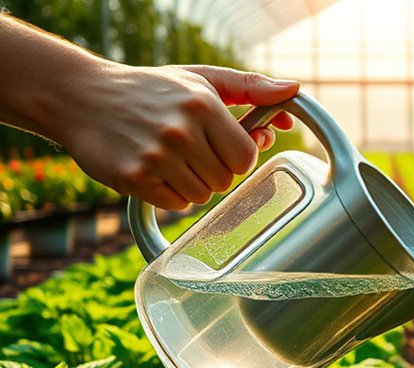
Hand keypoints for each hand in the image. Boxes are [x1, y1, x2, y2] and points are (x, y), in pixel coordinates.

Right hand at [56, 63, 299, 209]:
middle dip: (215, 170)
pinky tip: (154, 170)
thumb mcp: (201, 79)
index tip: (223, 146)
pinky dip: (171, 194)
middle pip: (226, 180)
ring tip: (171, 158)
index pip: (246, 156)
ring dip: (193, 183)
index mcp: (202, 105)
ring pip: (203, 195)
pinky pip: (177, 205)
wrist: (81, 97)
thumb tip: (293, 90)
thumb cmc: (152, 89)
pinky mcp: (134, 178)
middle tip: (192, 151)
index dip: (238, 156)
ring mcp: (155, 156)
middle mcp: (180, 131)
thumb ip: (250, 87)